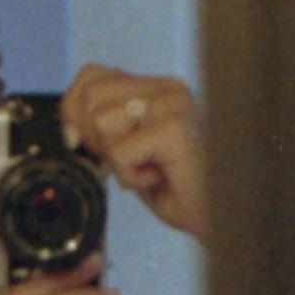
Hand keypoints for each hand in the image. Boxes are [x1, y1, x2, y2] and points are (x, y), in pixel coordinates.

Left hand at [61, 65, 205, 244]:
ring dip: (118, 161)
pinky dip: (132, 177)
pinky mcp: (174, 126)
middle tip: (132, 162)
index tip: (96, 146)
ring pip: (101, 121)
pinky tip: (160, 178)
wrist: (225, 218)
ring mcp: (172, 103)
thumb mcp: (134, 155)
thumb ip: (105, 131)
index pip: (92, 76)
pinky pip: (120, 152)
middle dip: (97, 140)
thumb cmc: (185, 192)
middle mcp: (166, 88)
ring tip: (151, 170)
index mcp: (156, 88)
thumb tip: (69, 127)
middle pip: (90, 98)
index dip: (77, 112)